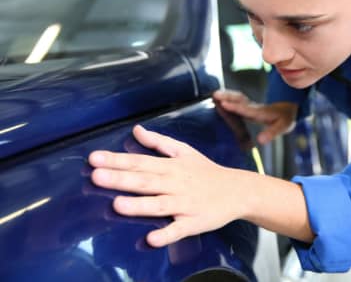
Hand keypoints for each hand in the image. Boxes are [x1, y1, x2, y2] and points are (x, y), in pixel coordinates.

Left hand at [89, 125, 243, 247]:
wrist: (238, 191)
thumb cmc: (206, 171)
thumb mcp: (184, 151)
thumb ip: (158, 142)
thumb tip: (136, 130)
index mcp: (171, 166)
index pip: (140, 161)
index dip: (117, 160)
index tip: (94, 158)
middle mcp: (176, 184)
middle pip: (146, 181)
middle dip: (121, 179)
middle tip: (96, 176)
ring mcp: (184, 204)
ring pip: (159, 205)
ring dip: (139, 206)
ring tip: (117, 204)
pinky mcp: (193, 223)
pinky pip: (178, 230)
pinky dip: (166, 234)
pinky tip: (152, 239)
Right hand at [213, 90, 297, 143]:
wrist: (288, 109)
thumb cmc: (284, 119)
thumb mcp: (283, 127)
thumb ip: (271, 133)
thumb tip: (260, 141)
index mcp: (261, 112)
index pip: (246, 109)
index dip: (235, 107)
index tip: (224, 104)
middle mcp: (254, 107)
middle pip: (240, 99)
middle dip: (228, 97)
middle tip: (215, 95)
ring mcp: (251, 105)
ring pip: (237, 98)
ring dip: (226, 95)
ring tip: (214, 94)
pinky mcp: (248, 106)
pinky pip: (237, 100)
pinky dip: (227, 97)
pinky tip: (218, 98)